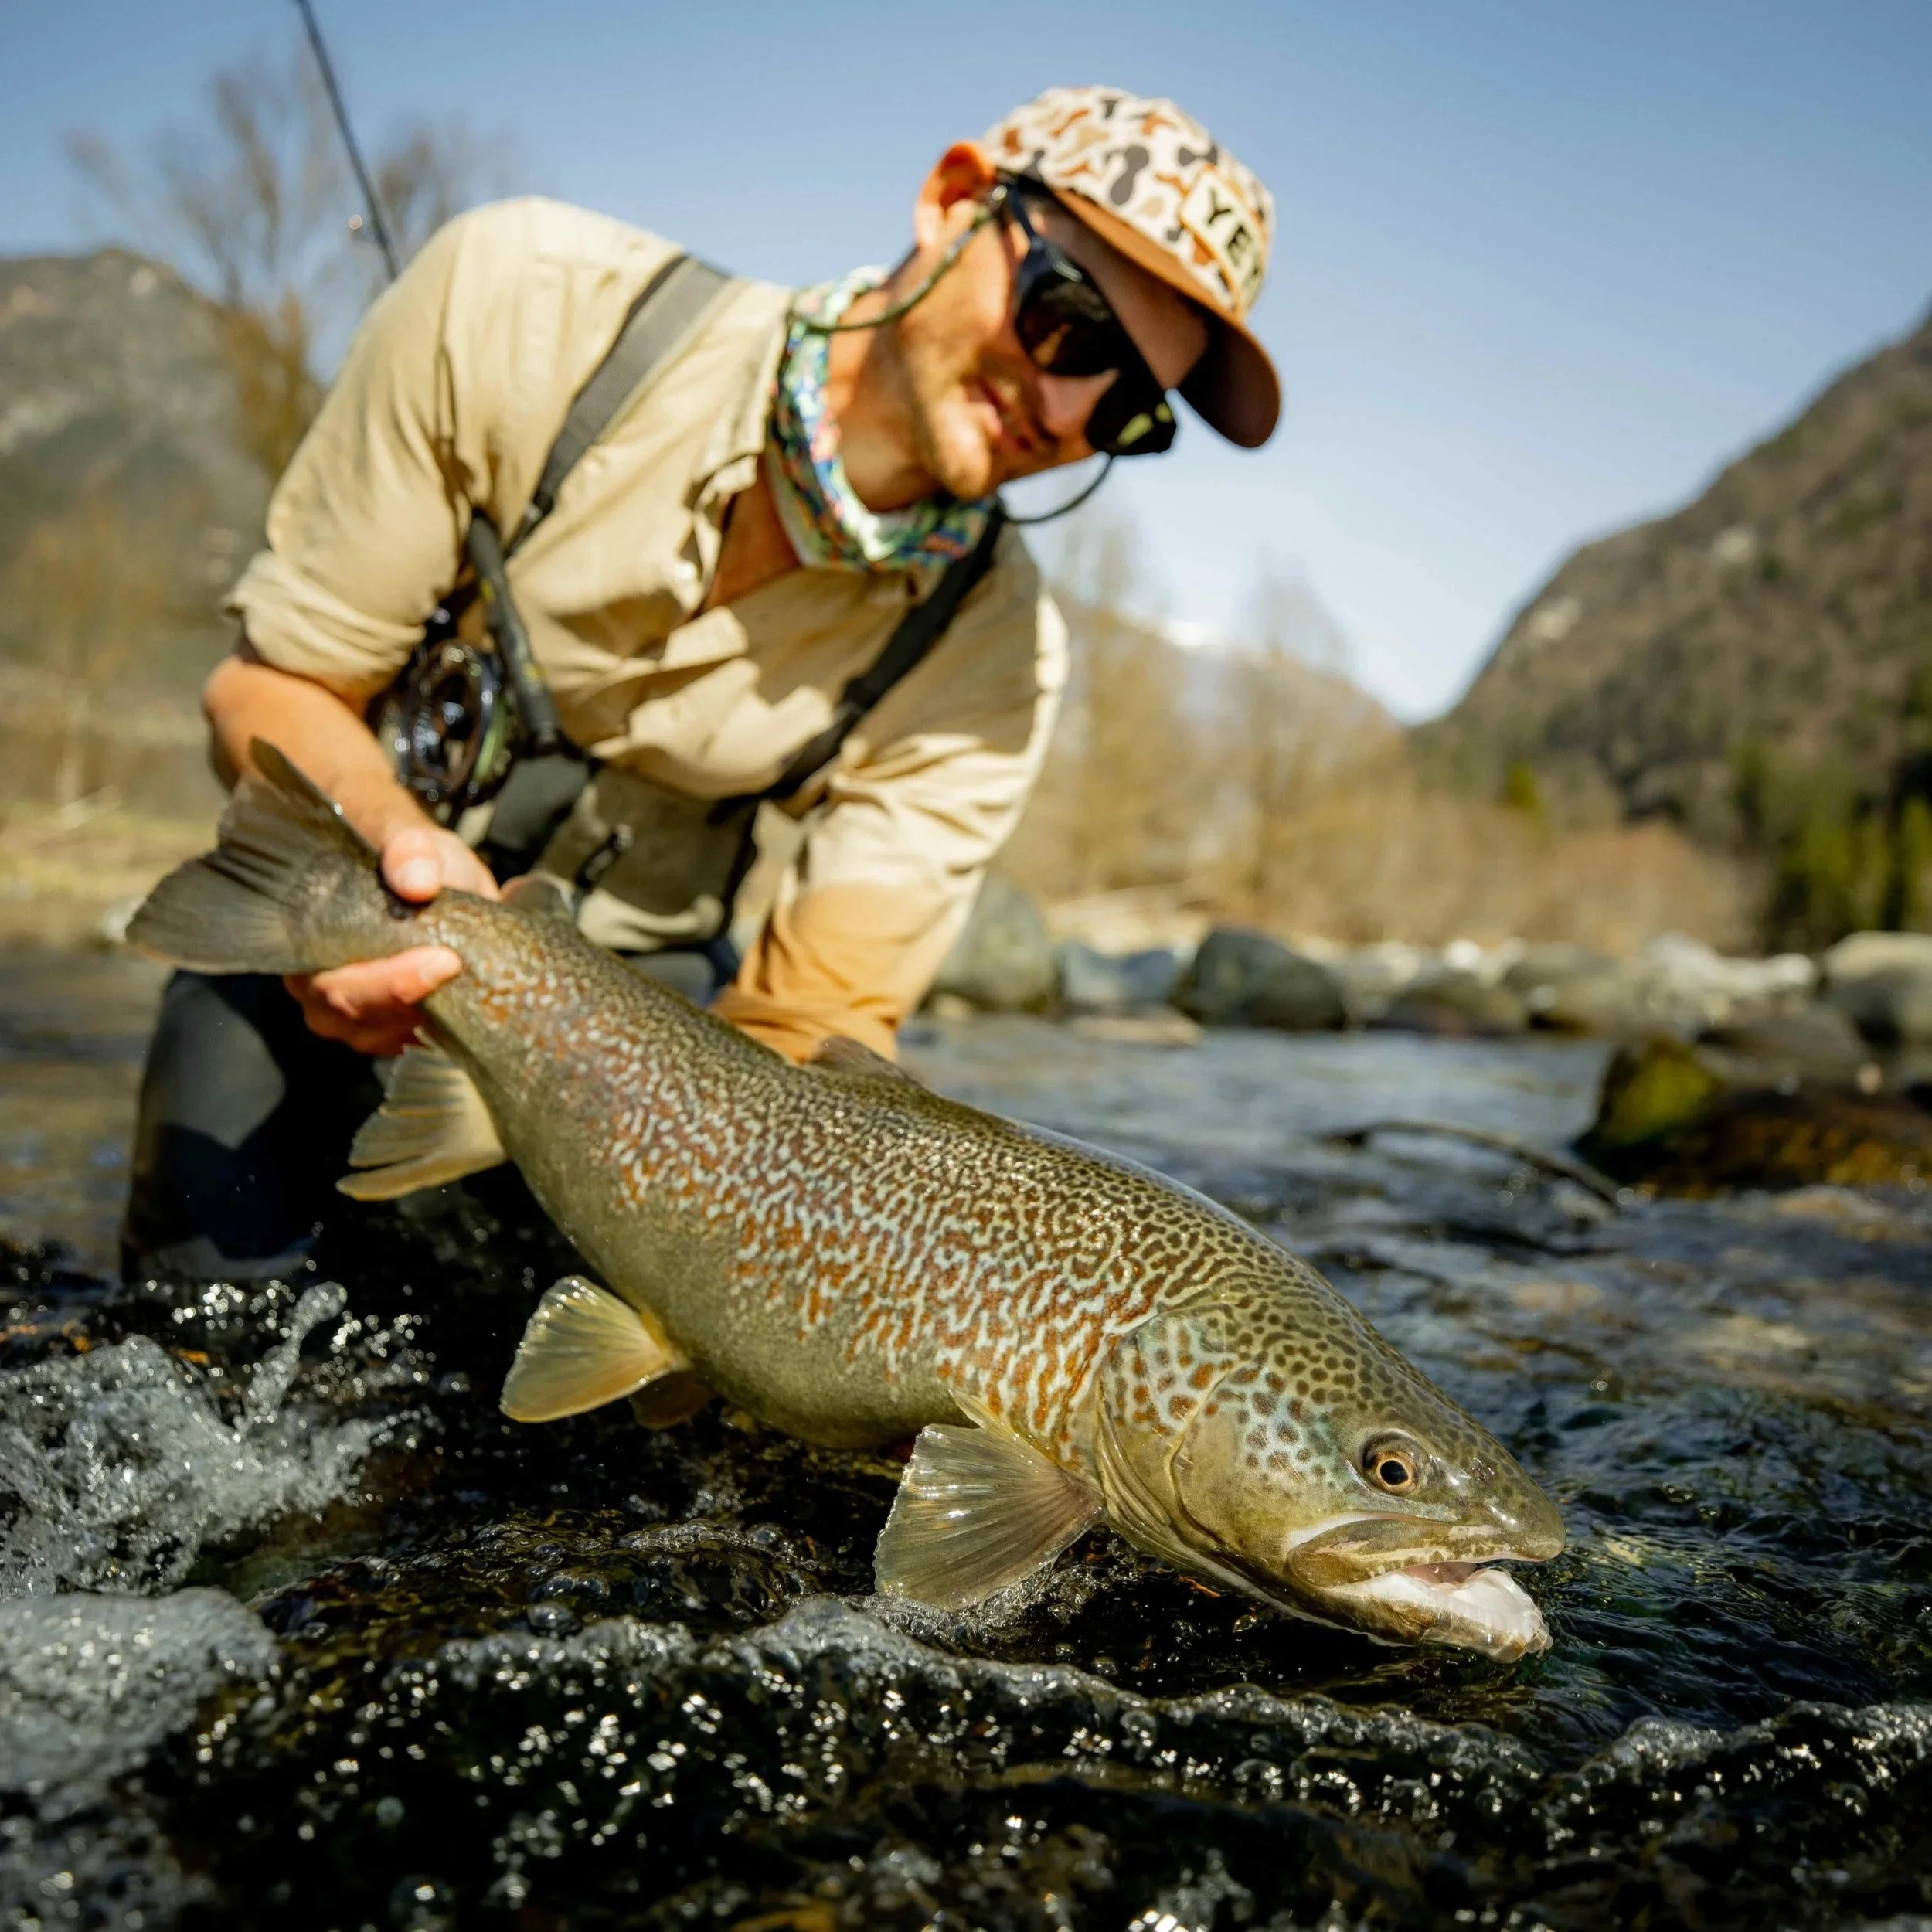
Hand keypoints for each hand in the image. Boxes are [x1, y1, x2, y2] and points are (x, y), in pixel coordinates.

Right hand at [286, 823, 498, 1055]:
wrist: (424, 877)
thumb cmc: (408, 861)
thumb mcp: (414, 842)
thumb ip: (410, 851)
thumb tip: (417, 881)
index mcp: (306, 938)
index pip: (332, 980)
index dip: (386, 980)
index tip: (442, 958)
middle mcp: (317, 984)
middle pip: (351, 1015)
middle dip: (408, 998)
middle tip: (459, 967)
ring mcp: (349, 1013)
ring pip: (379, 1037)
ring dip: (428, 1018)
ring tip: (468, 983)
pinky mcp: (385, 1028)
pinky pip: (406, 1044)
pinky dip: (438, 1030)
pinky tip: (466, 1003)